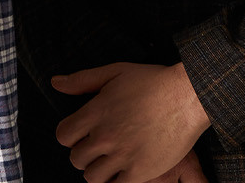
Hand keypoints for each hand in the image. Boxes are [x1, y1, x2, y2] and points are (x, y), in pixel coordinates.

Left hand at [51, 62, 209, 182]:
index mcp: (95, 112)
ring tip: (110, 163)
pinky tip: (124, 173)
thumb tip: (56, 83)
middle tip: (98, 150)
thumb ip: (82, 80)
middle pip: (76, 158)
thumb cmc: (153, 81)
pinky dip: (116, 182)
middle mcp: (105, 135)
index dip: (70, 137)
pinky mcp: (140, 170)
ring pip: (92, 177)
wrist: (188, 96)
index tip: (82, 135)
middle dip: (84, 155)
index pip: (63, 136)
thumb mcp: (114, 72)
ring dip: (97, 172)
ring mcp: (122, 154)